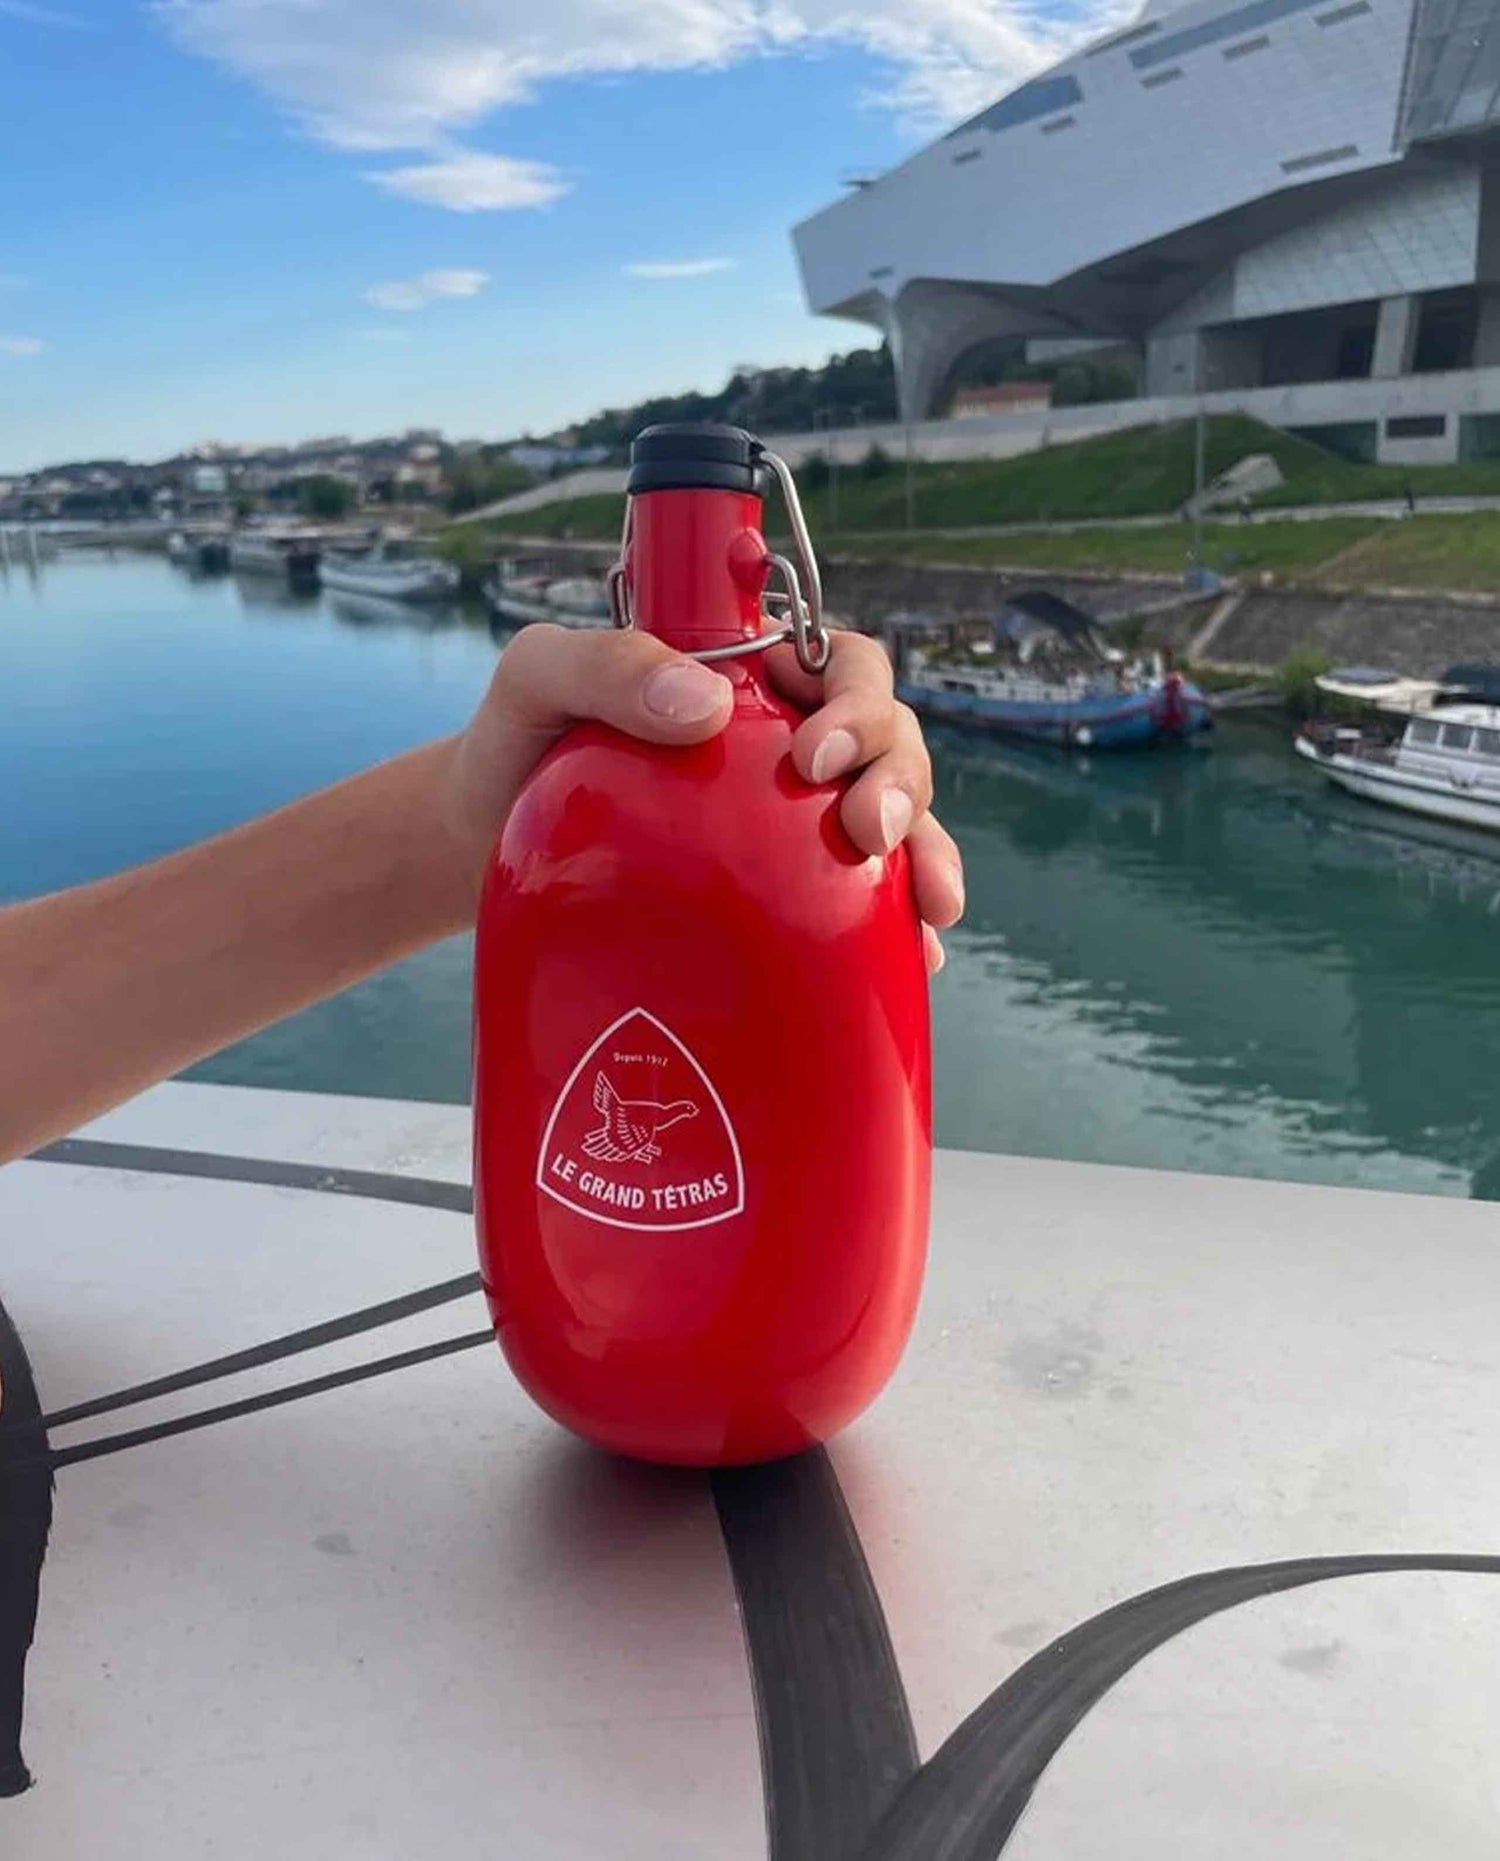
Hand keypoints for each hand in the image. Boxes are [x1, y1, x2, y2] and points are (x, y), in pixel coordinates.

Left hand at [445, 624, 963, 970]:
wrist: (480, 845)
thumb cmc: (513, 744)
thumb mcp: (539, 680)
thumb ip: (604, 665)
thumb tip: (703, 705)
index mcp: (752, 679)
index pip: (840, 666)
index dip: (856, 700)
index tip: (811, 754)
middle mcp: (787, 746)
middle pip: (888, 743)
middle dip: (903, 781)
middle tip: (868, 831)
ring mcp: (790, 826)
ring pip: (897, 823)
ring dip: (928, 854)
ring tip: (929, 906)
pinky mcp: (782, 898)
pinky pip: (862, 906)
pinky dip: (898, 932)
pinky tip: (913, 963)